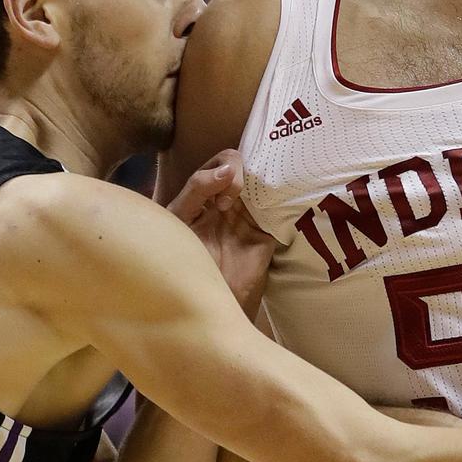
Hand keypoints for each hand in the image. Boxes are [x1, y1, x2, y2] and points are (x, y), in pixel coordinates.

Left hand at [165, 149, 273, 310]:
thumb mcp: (180, 218)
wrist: (204, 299)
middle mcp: (230, 199)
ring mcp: (251, 213)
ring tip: (246, 205)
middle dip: (240, 172)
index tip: (218, 198)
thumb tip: (229, 169)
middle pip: (246, 165)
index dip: (224, 166)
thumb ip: (197, 189)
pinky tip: (272, 203)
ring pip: (265, 179)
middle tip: (229, 202)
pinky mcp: (269, 230)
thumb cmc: (183, 261)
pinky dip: (281, 197)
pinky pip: (281, 205)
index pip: (222, 161)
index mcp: (206, 193)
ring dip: (261, 182)